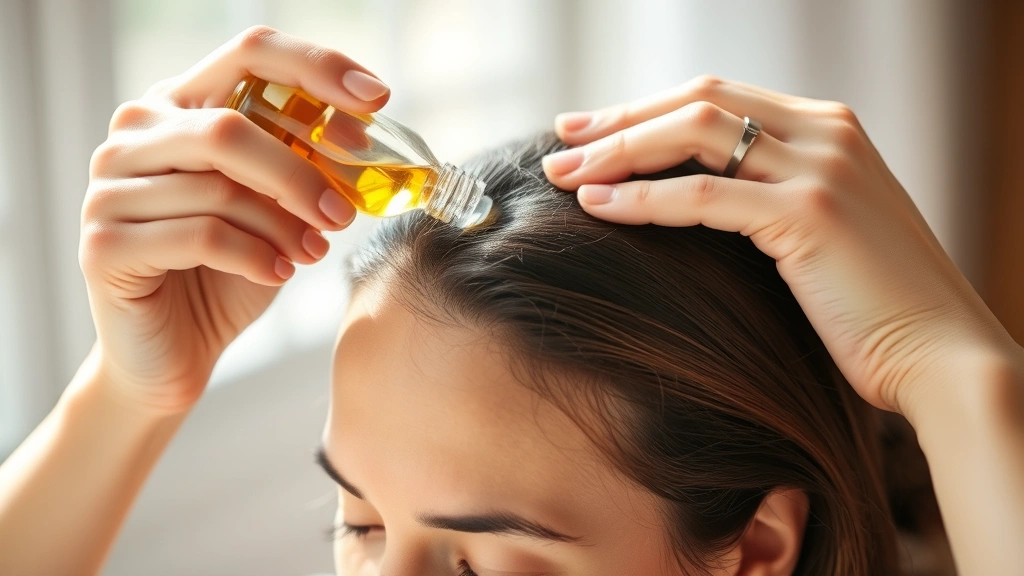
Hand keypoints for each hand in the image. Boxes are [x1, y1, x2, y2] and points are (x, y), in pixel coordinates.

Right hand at [81, 26, 388, 413]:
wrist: (174, 352)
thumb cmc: (229, 273)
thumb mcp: (276, 210)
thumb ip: (301, 168)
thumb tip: (357, 139)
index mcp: (179, 107)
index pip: (248, 54)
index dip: (316, 67)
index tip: (376, 97)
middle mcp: (135, 134)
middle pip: (230, 128)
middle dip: (301, 174)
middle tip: (343, 214)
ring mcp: (109, 187)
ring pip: (218, 187)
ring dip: (282, 225)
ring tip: (312, 253)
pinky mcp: (104, 243)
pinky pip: (200, 235)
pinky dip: (254, 255)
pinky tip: (279, 272)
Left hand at [542, 75, 1020, 418]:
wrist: (940, 355)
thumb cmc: (873, 307)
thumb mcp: (821, 231)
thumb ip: (770, 196)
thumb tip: (689, 195)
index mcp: (827, 128)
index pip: (716, 97)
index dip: (645, 109)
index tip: (589, 130)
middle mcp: (826, 132)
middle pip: (696, 102)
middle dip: (619, 122)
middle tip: (560, 146)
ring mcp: (822, 168)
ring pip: (693, 134)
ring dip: (619, 152)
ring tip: (565, 175)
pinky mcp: (810, 214)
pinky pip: (705, 196)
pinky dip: (644, 199)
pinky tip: (600, 208)